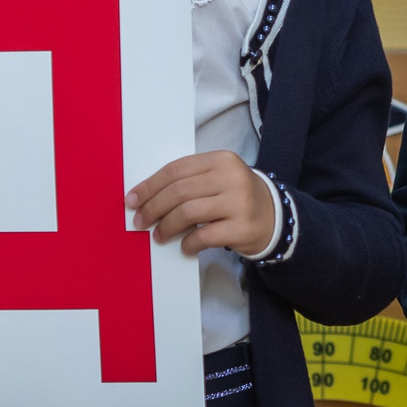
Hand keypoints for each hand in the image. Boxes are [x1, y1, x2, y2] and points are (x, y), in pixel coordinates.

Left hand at [129, 152, 276, 258]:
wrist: (274, 217)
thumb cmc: (236, 198)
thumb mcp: (217, 179)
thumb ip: (189, 182)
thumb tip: (145, 197)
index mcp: (221, 160)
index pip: (176, 170)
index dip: (150, 186)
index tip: (132, 200)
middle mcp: (232, 178)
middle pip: (179, 191)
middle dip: (153, 208)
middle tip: (140, 221)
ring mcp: (240, 203)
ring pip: (188, 212)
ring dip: (166, 226)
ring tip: (159, 235)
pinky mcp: (243, 228)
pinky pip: (204, 236)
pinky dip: (188, 243)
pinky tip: (184, 246)